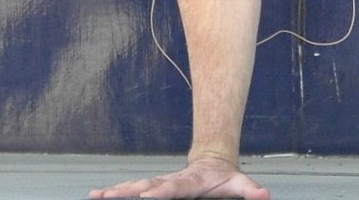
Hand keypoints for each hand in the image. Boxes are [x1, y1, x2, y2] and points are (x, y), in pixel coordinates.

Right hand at [90, 156, 270, 198]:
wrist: (212, 164)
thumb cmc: (226, 180)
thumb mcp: (241, 184)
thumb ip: (250, 191)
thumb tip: (264, 195)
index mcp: (188, 182)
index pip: (172, 187)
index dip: (159, 192)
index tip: (145, 195)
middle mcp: (168, 181)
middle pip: (144, 184)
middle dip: (127, 191)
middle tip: (109, 195)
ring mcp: (158, 183)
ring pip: (132, 186)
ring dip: (114, 191)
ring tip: (95, 195)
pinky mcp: (152, 186)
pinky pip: (130, 190)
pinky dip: (113, 192)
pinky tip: (96, 195)